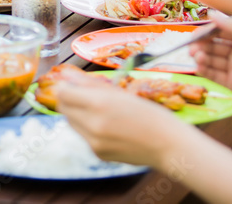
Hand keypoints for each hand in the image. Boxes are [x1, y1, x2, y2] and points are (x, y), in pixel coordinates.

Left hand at [55, 69, 186, 167]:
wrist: (169, 145)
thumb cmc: (149, 114)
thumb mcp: (121, 92)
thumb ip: (91, 85)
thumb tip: (68, 77)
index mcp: (99, 104)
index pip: (63, 93)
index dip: (64, 87)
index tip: (70, 85)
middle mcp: (92, 124)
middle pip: (63, 108)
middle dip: (69, 100)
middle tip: (84, 96)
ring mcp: (94, 142)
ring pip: (71, 123)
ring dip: (78, 114)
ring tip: (101, 112)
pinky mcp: (98, 154)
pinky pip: (84, 137)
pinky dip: (89, 130)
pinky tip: (110, 128)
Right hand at [190, 14, 231, 107]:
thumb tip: (213, 14)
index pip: (220, 32)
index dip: (207, 33)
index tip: (195, 34)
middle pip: (214, 46)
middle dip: (201, 46)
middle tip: (191, 47)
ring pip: (213, 61)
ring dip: (201, 57)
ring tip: (195, 56)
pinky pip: (216, 76)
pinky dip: (205, 70)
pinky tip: (198, 66)